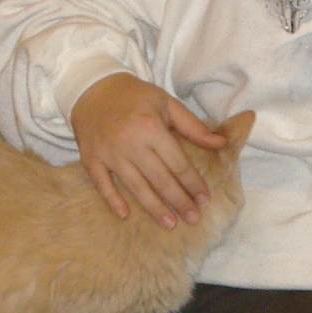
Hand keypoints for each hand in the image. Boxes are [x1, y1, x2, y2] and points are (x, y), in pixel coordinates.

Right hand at [70, 72, 226, 227]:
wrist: (91, 88)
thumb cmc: (134, 96)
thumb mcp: (167, 103)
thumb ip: (193, 126)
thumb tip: (220, 144)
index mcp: (151, 127)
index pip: (177, 163)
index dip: (192, 183)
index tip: (204, 199)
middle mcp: (130, 142)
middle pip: (159, 179)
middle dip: (179, 201)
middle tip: (193, 218)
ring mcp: (109, 152)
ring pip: (135, 186)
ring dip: (154, 207)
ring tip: (170, 223)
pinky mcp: (91, 158)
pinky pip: (102, 184)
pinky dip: (112, 201)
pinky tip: (125, 216)